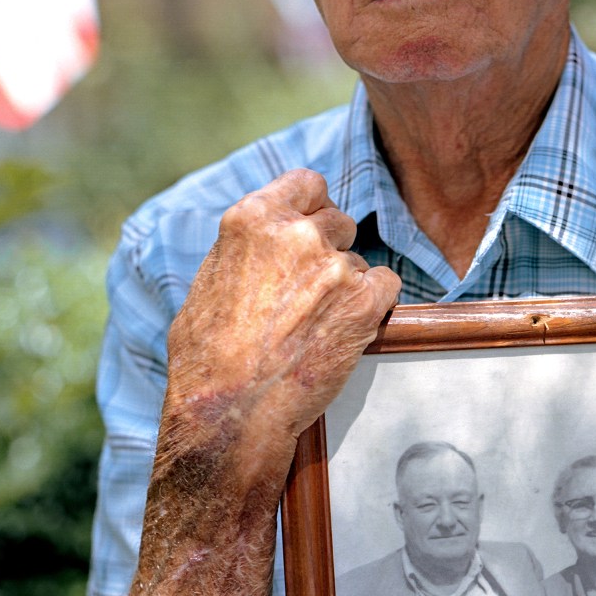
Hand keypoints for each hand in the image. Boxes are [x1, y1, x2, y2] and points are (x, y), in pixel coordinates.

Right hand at [159, 169, 401, 476]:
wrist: (231, 411)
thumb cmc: (207, 360)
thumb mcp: (209, 283)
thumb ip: (244, 252)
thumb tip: (259, 248)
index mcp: (252, 219)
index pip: (307, 184)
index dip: (313, 207)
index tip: (312, 229)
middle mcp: (296, 233)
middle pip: (339, 221)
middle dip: (331, 250)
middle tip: (313, 292)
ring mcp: (333, 266)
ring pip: (358, 260)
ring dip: (347, 285)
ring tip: (318, 325)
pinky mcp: (363, 302)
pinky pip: (387, 285)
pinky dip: (375, 305)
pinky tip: (348, 331)